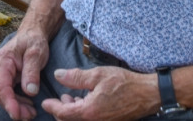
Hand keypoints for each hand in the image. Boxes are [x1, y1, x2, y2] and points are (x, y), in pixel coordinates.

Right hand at [0, 27, 51, 119]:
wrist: (32, 34)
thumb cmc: (33, 41)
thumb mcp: (36, 53)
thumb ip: (32, 72)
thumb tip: (30, 92)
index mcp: (3, 61)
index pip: (2, 87)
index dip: (9, 103)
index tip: (18, 115)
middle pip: (1, 94)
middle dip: (15, 108)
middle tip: (31, 115)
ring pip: (4, 96)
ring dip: (17, 106)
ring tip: (31, 112)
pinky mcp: (4, 77)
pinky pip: (8, 93)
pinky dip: (17, 101)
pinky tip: (28, 105)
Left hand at [40, 67, 157, 120]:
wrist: (147, 94)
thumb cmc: (124, 83)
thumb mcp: (97, 75)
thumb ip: (75, 77)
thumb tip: (58, 76)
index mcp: (89, 111)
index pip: (63, 114)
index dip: (52, 107)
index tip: (44, 102)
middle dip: (61, 111)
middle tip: (60, 98)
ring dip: (72, 112)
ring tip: (71, 97)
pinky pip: (90, 120)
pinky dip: (82, 113)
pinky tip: (85, 100)